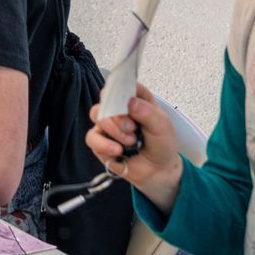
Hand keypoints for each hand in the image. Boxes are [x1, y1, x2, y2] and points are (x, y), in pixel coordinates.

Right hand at [85, 85, 183, 205]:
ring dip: (113, 129)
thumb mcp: (162, 126)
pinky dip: (104, 144)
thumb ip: (146, 112)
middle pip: (106, 98)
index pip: (123, 84)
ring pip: (97, 115)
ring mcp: (109, 125)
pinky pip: (92, 137)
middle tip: (132, 127)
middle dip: (118, 114)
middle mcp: (120, 109)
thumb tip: (129, 101)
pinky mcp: (101, 142)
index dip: (121, 87)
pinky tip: (118, 150)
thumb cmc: (162, 144)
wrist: (158, 171)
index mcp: (136, 99)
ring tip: (129, 141)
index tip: (124, 97)